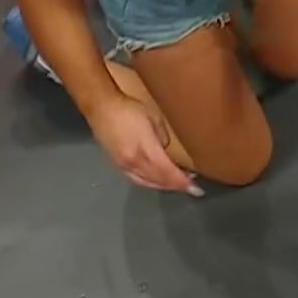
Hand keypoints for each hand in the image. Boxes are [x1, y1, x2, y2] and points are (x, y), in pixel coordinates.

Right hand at [87, 96, 203, 195]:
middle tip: (191, 187)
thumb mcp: (154, 117)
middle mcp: (133, 162)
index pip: (167, 172)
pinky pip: (137, 180)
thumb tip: (165, 150)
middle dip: (176, 186)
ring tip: (177, 185)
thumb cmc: (130, 109)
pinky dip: (150, 183)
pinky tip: (158, 182)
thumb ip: (162, 137)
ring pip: (147, 183)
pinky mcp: (117, 166)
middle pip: (158, 180)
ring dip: (164, 186)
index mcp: (144, 150)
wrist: (101, 108)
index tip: (195, 188)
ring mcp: (124, 166)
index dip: (181, 181)